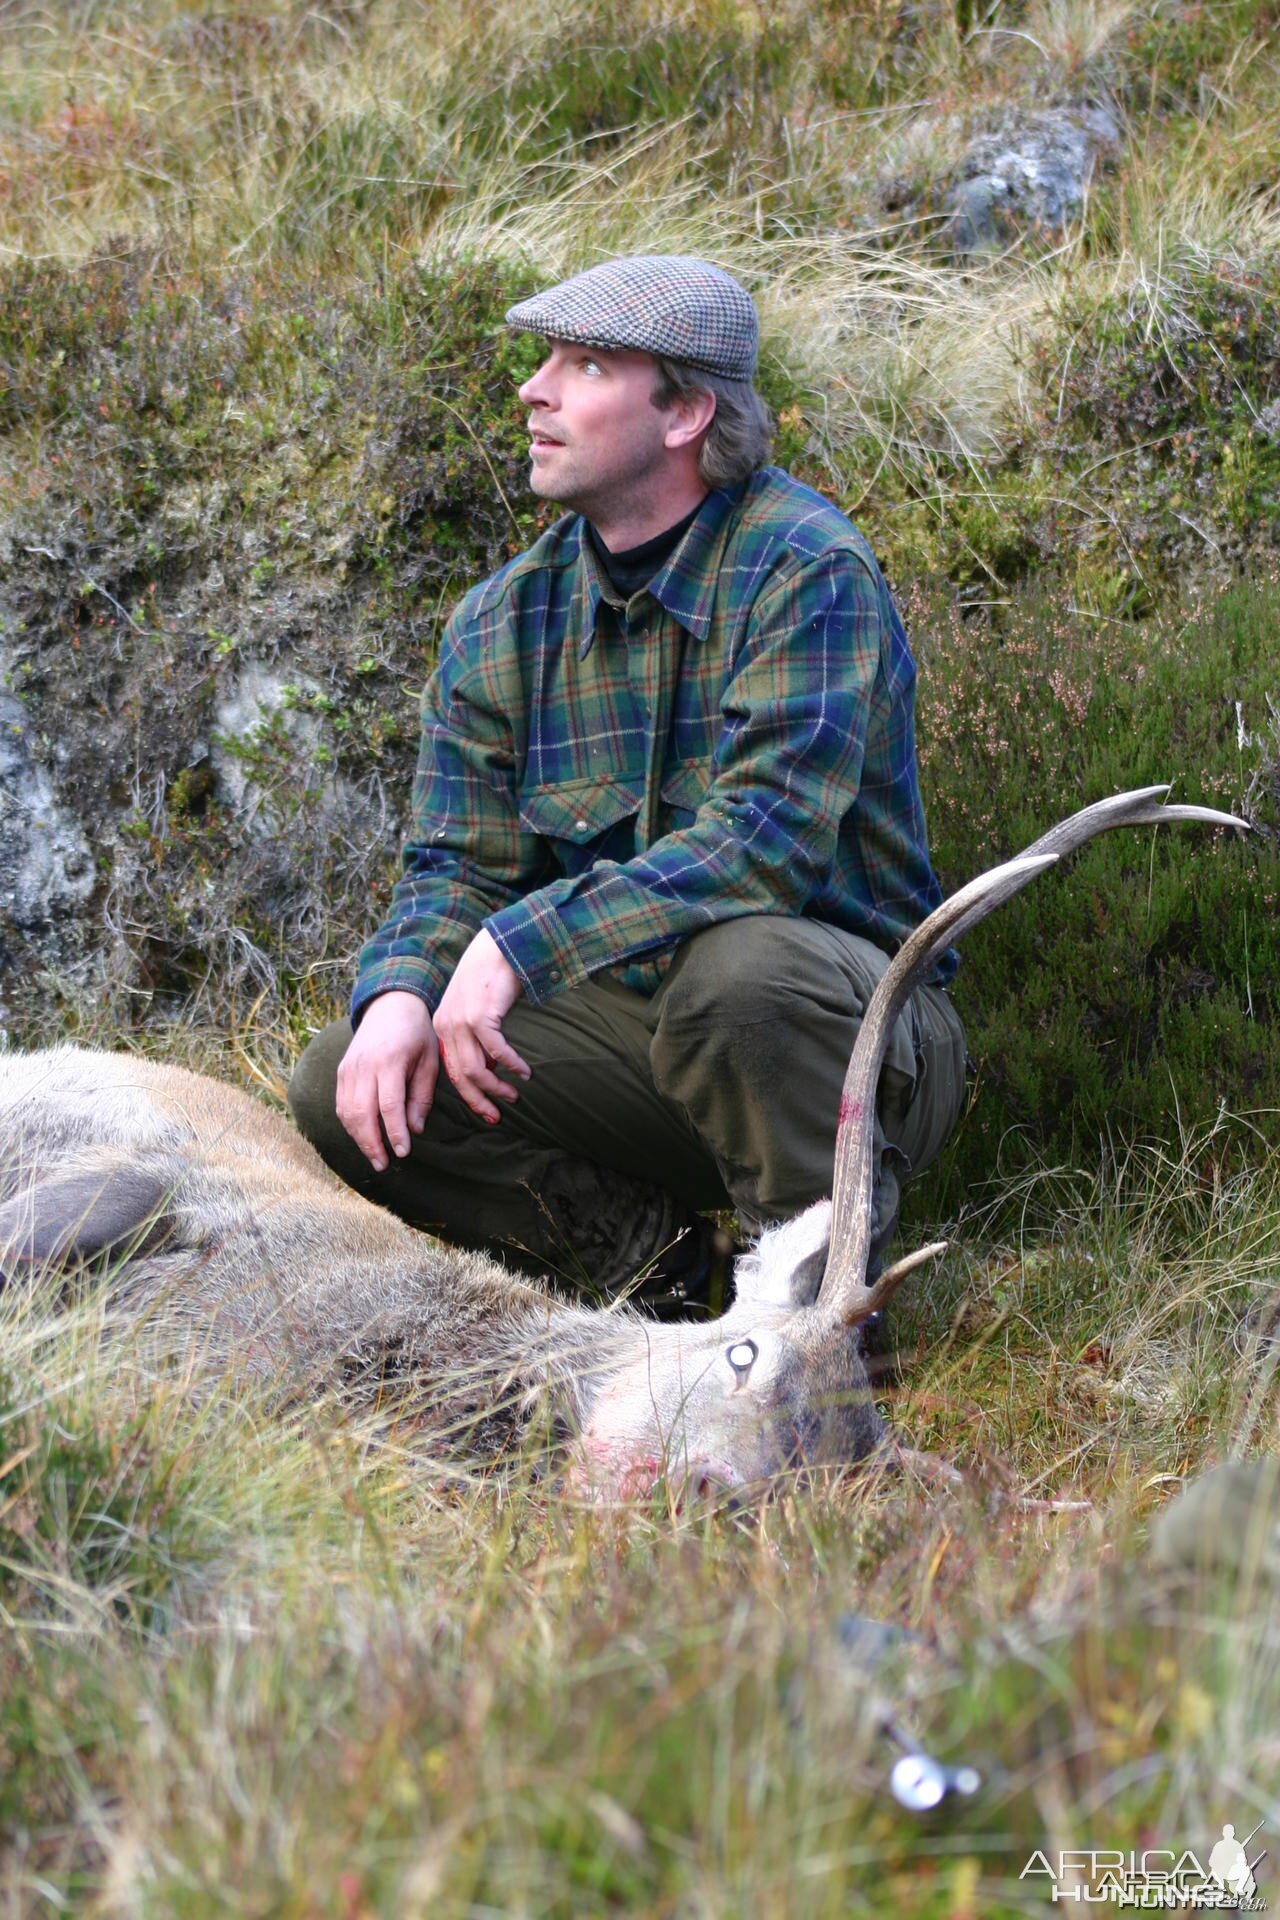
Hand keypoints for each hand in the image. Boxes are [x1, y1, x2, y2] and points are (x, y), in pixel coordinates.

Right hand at [335, 990, 437, 1170]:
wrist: (390, 1005)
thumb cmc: (416, 1034)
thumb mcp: (430, 1061)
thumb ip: (422, 1095)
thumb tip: (414, 1129)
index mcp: (389, 1061)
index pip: (389, 1105)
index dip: (394, 1133)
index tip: (403, 1152)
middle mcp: (364, 1065)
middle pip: (361, 1113)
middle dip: (371, 1144)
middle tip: (383, 1165)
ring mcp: (348, 1068)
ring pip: (346, 1112)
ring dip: (359, 1139)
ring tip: (374, 1157)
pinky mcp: (341, 1072)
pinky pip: (341, 1104)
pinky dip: (350, 1125)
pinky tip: (364, 1138)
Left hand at [432, 928, 530, 1123]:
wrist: (500, 946)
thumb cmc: (492, 978)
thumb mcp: (477, 1011)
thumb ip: (477, 1039)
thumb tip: (491, 1069)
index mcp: (441, 1027)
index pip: (450, 1072)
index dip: (469, 1095)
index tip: (487, 1111)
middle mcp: (446, 1026)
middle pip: (460, 1077)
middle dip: (480, 1100)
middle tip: (498, 1114)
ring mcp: (461, 1021)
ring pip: (476, 1070)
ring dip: (497, 1086)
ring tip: (515, 1093)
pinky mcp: (480, 1016)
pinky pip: (496, 1052)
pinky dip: (512, 1065)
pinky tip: (524, 1071)